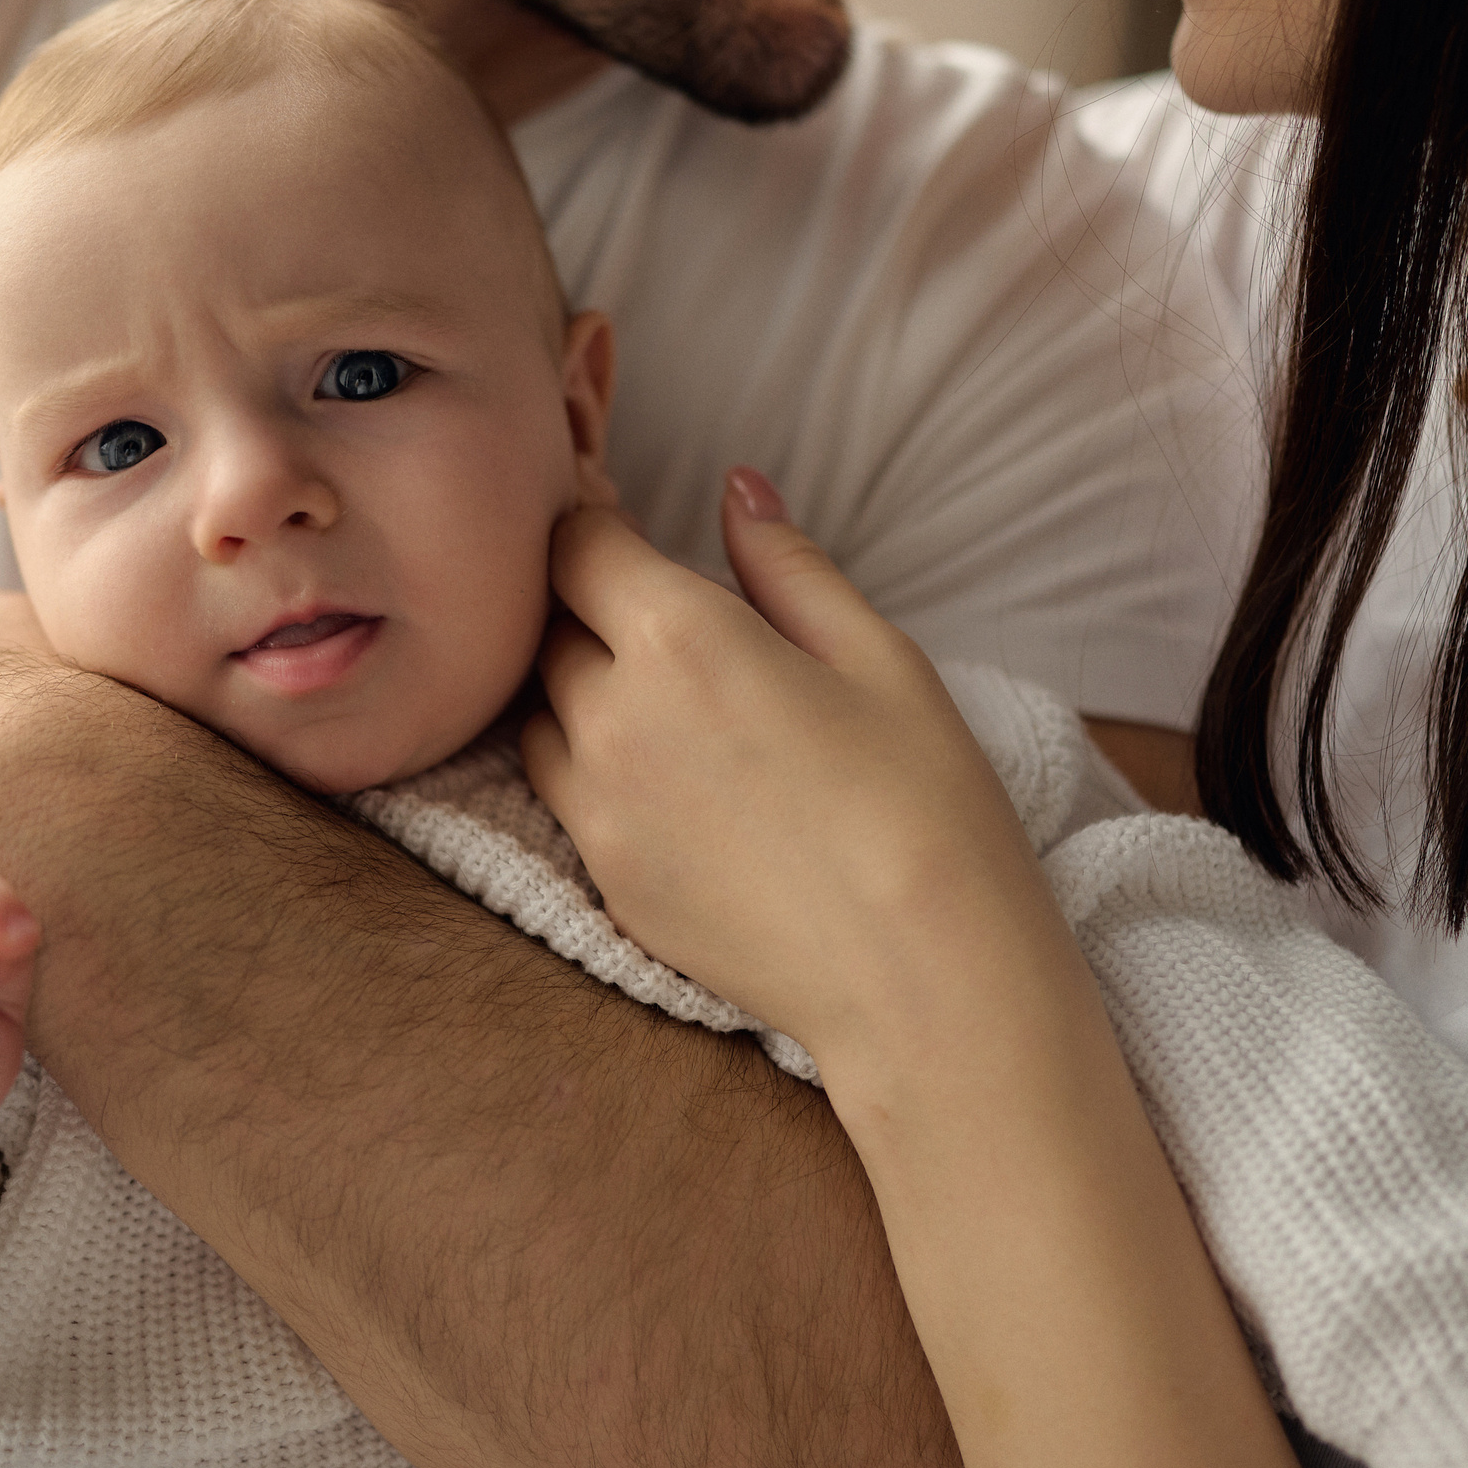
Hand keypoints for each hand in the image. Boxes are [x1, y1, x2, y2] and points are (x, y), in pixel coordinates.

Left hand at [522, 469, 1052, 1062]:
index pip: (575, 546)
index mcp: (680, 638)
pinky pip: (566, 799)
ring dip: (581, 694)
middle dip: (592, 611)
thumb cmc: (926, 804)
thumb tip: (736, 487)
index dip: (594, 527)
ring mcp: (595, 809)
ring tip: (670, 709)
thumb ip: (788, 564)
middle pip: (550, 630)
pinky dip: (597, 773)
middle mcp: (612, 718)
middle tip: (668, 625)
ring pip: (542, 717)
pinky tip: (679, 789)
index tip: (629, 532)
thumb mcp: (879, 655)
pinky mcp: (604, 882)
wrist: (924, 981)